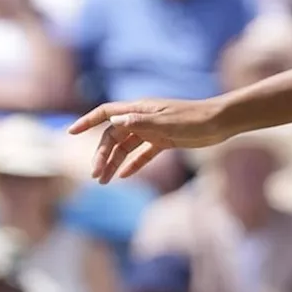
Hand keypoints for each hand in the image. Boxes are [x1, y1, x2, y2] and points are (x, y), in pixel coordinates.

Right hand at [68, 98, 229, 183]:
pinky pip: (143, 153)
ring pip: (127, 146)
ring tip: (104, 181)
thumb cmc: (195, 119)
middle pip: (114, 135)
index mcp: (140, 109)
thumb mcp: (166, 122)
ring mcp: (154, 130)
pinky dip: (133, 163)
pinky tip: (124, 176)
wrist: (221, 122)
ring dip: (114, 162)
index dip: (87, 121)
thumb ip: (140, 123)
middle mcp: (143, 118)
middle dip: (102, 154)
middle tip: (96, 175)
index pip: (107, 113)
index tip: (70, 132)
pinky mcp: (165, 140)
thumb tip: (114, 122)